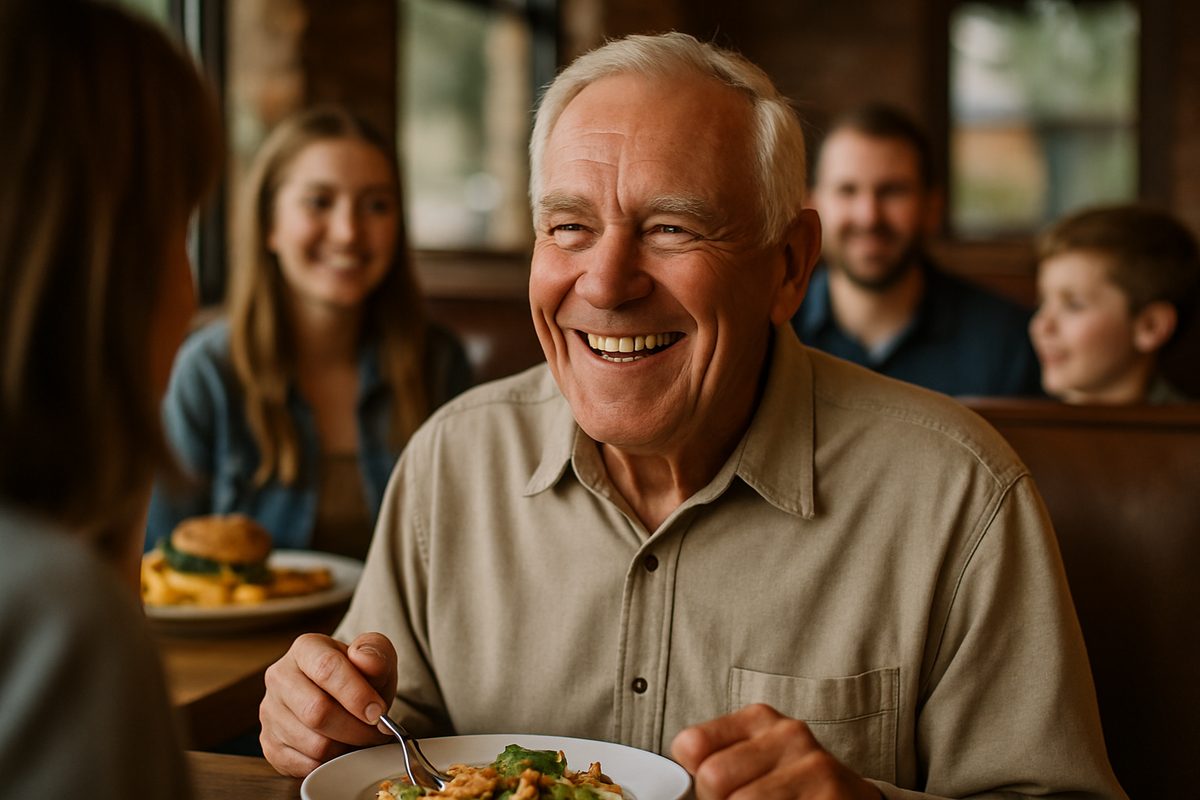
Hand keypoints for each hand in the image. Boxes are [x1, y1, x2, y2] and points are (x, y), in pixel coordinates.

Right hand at [260, 632, 397, 776]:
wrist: (344, 697)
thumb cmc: (360, 675)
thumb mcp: (377, 656)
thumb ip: (375, 653)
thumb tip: (364, 660)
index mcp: (305, 648)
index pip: (326, 668)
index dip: (356, 694)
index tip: (378, 711)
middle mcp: (279, 677)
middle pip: (317, 711)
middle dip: (355, 727)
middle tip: (376, 730)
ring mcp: (270, 712)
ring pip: (313, 743)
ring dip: (345, 746)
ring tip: (358, 736)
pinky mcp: (269, 744)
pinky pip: (305, 765)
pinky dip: (330, 762)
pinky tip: (340, 747)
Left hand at [670, 704, 883, 799]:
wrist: (851, 798)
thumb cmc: (791, 782)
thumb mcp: (754, 758)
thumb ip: (717, 760)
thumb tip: (678, 788)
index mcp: (758, 719)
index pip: (692, 744)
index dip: (695, 777)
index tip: (715, 788)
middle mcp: (787, 734)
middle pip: (713, 777)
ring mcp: (811, 765)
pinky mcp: (829, 794)